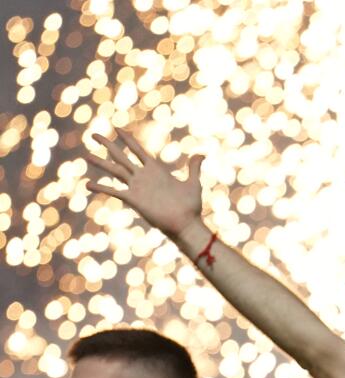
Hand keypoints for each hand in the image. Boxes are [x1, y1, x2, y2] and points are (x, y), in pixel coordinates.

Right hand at [84, 129, 204, 238]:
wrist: (186, 224)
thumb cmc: (191, 207)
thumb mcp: (194, 184)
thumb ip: (194, 168)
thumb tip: (202, 153)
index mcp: (156, 170)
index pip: (138, 150)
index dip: (127, 139)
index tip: (116, 128)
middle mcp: (143, 177)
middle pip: (121, 157)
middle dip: (108, 145)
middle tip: (93, 134)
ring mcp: (137, 188)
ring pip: (115, 171)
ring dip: (100, 163)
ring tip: (85, 155)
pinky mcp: (134, 200)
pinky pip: (114, 192)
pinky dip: (101, 188)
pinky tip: (87, 185)